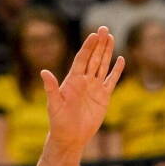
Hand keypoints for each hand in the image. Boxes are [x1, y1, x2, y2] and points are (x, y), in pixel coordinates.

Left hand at [41, 26, 123, 152]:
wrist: (70, 137)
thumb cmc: (59, 121)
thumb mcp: (54, 104)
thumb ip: (51, 87)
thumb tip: (44, 72)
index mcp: (72, 80)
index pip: (82, 59)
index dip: (88, 47)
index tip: (94, 35)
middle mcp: (84, 80)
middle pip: (93, 58)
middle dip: (99, 44)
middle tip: (104, 28)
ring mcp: (94, 87)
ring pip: (102, 65)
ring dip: (107, 52)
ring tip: (111, 37)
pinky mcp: (103, 97)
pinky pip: (111, 80)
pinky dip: (116, 71)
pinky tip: (121, 59)